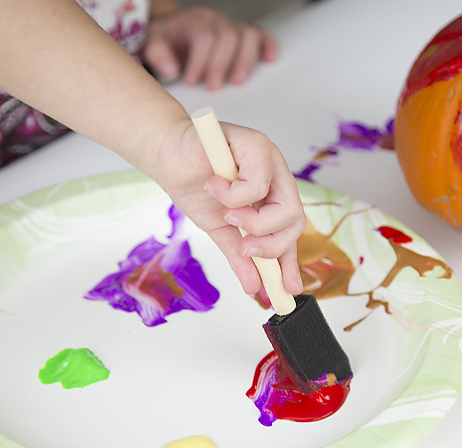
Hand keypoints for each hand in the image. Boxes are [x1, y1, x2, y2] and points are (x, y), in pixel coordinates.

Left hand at [143, 6, 278, 89]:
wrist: (174, 29)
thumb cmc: (167, 40)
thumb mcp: (153, 43)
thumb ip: (158, 54)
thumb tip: (170, 70)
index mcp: (194, 21)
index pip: (204, 37)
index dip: (201, 60)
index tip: (191, 81)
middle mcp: (216, 21)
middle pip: (228, 36)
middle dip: (222, 63)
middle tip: (213, 86)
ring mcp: (231, 26)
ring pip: (247, 35)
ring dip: (245, 60)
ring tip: (237, 81)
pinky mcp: (243, 35)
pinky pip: (261, 34)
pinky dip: (268, 46)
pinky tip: (270, 60)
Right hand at [152, 117, 305, 295]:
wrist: (166, 158)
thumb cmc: (193, 185)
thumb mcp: (220, 230)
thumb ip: (239, 255)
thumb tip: (253, 286)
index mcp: (273, 196)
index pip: (289, 232)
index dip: (290, 261)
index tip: (287, 288)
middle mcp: (277, 177)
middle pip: (296, 221)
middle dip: (271, 245)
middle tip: (245, 247)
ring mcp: (271, 159)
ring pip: (286, 207)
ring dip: (253, 222)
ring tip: (227, 214)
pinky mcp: (257, 144)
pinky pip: (258, 186)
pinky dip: (233, 195)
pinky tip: (214, 185)